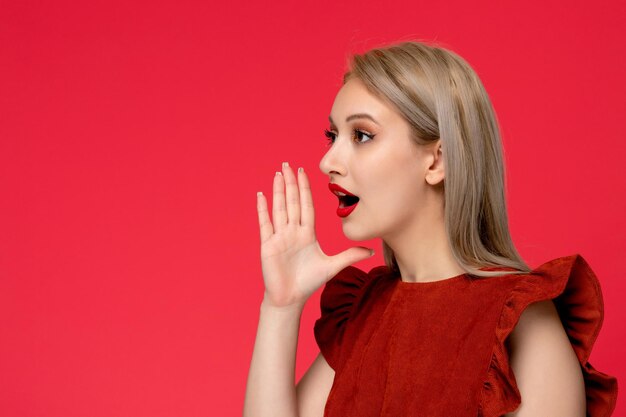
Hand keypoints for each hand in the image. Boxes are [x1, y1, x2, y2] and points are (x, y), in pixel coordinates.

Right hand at [256, 162, 373, 308]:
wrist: (290, 298)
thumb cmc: (308, 282)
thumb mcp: (333, 266)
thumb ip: (350, 256)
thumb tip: (371, 251)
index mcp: (307, 233)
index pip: (306, 205)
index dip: (305, 188)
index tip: (304, 172)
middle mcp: (293, 231)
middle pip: (292, 202)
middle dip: (291, 183)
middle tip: (288, 164)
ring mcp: (279, 237)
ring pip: (279, 208)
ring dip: (278, 191)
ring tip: (277, 173)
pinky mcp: (268, 245)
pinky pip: (265, 223)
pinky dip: (263, 209)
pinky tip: (261, 195)